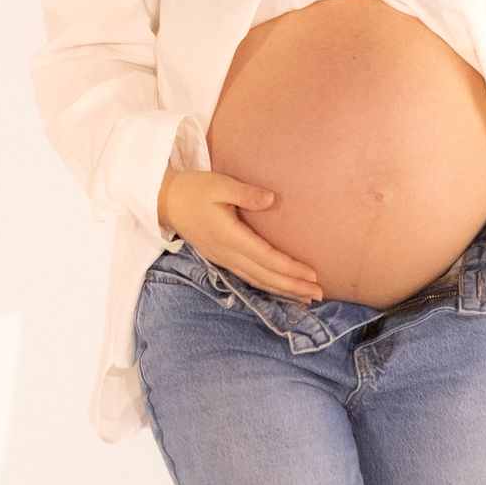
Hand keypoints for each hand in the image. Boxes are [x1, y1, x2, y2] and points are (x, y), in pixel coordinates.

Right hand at [156, 167, 324, 302]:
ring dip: (283, 291)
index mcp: (230, 236)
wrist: (166, 201)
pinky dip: (268, 286)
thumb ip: (245, 193)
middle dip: (293, 287)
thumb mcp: (219, 185)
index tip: (312, 274)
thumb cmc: (195, 189)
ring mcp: (224, 259)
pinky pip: (249, 278)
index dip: (290, 268)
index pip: (266, 258)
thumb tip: (272, 199)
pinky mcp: (222, 259)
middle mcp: (228, 253)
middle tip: (319, 294)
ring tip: (306, 299)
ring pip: (258, 281)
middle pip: (265, 276)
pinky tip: (281, 289)